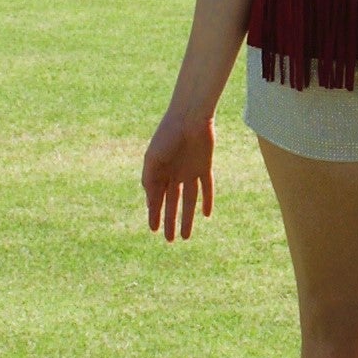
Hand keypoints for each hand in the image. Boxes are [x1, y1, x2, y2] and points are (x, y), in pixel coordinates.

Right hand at [143, 111, 215, 241]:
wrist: (190, 117)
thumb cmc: (167, 135)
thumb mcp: (153, 160)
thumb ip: (150, 181)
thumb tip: (150, 204)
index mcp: (158, 171)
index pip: (156, 198)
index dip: (154, 214)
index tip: (154, 230)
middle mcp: (174, 173)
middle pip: (172, 202)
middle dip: (170, 221)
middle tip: (170, 240)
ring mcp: (190, 170)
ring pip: (189, 199)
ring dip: (187, 217)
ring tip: (186, 236)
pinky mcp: (205, 166)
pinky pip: (207, 187)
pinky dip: (207, 200)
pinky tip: (206, 214)